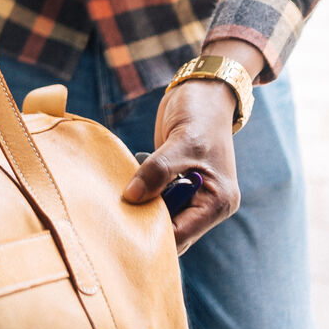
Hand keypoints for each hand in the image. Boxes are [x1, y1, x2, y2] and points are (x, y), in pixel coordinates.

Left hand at [122, 41, 263, 252]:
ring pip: (160, 216)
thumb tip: (131, 198)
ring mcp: (191, 195)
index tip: (121, 229)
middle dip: (144, 225)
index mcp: (218, 202)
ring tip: (114, 201)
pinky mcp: (175, 183)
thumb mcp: (182, 142)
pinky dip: (139, 194)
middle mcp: (207, 205)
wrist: (204, 92)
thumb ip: (158, 171)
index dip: (153, 236)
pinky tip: (121, 186)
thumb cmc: (201, 113)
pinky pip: (154, 199)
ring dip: (139, 209)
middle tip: (111, 217)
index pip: (182, 235)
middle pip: (170, 232)